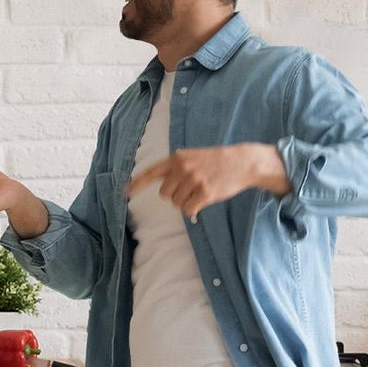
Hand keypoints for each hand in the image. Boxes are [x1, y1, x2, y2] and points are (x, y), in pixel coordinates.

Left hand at [124, 144, 284, 221]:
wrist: (243, 162)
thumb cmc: (217, 161)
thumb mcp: (194, 155)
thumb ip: (177, 165)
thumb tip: (162, 181)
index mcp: (177, 158)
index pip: (151, 173)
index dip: (136, 184)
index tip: (124, 194)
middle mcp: (182, 169)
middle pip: (164, 195)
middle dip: (174, 196)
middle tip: (190, 189)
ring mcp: (193, 181)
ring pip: (176, 204)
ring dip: (186, 203)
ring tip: (200, 192)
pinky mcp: (204, 193)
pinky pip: (188, 210)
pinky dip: (193, 211)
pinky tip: (203, 202)